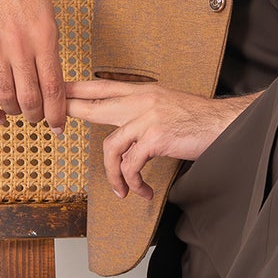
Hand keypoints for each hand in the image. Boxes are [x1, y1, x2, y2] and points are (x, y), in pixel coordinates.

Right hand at [0, 0, 67, 131]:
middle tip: (39, 119)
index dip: (57, 114)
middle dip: (37, 116)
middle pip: (29, 97)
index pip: (52, 88)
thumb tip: (52, 88)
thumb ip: (50, 54)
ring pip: (4, 96)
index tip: (59, 128)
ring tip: (20, 114)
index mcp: (44, 39)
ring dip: (14, 112)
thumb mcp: (50, 20)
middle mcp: (20, 47)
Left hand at [65, 79, 239, 198]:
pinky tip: (142, 191)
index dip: (76, 88)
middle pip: (95, 106)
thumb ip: (144, 112)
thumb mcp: (167, 106)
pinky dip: (133, 183)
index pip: (102, 85)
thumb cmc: (199, 121)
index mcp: (144, 92)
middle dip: (70, 112)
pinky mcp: (155, 138)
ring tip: (122, 189)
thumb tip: (126, 130)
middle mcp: (142, 101)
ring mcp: (147, 118)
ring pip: (111, 147)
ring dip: (113, 175)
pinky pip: (131, 165)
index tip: (58, 91)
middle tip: (52, 121)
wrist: (225, 125)